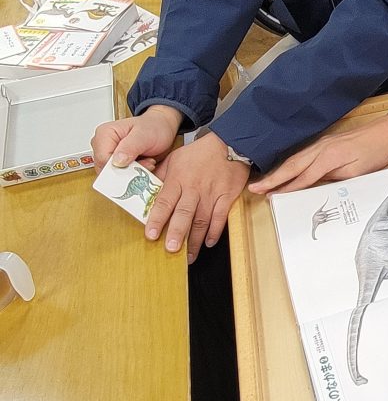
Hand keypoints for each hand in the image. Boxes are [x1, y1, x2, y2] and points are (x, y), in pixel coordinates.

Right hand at [92, 105, 181, 173]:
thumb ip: (130, 147)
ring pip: (114, 175)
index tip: (138, 165)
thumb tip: (117, 161)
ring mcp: (108, 155)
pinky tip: (145, 165)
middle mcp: (102, 145)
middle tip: (147, 163)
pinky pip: (121, 176)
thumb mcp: (145, 135)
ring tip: (148, 162)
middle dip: (128, 171)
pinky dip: (134, 175)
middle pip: (106, 170)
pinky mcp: (116, 164)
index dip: (119, 168)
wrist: (163, 129)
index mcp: (104, 134)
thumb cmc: (154, 127)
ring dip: (132, 173)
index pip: (102, 160)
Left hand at [147, 132, 250, 262]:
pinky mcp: (227, 197)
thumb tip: (145, 189)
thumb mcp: (174, 158)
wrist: (229, 144)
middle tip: (171, 249)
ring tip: (189, 256)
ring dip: (195, 240)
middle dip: (177, 233)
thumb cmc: (200, 153)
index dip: (157, 219)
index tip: (151, 235)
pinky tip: (209, 242)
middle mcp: (194, 189)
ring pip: (202, 220)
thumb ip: (160, 175)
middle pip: (184, 214)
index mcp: (178, 179)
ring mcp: (211, 194)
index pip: (164, 202)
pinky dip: (215, 232)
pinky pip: (220, 218)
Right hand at [249, 113, 387, 193]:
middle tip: (255, 188)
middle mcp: (321, 148)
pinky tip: (285, 169)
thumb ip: (335, 180)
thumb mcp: (358, 173)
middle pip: (292, 165)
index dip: (286, 188)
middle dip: (273, 178)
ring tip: (264, 182)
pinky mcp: (326, 142)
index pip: (303, 176)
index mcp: (329, 157)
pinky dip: (291, 163)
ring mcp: (323, 143)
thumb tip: (317, 187)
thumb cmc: (376, 152)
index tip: (271, 196)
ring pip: (296, 159)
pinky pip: (303, 154)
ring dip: (279, 170)